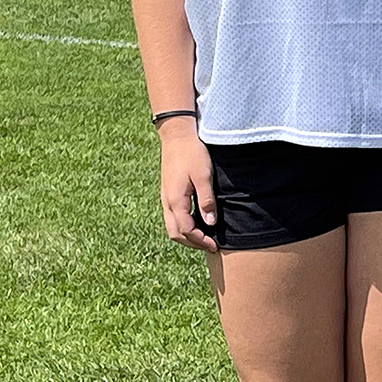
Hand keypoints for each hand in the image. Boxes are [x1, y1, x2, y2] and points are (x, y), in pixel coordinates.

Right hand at [158, 119, 216, 251]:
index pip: (186, 231)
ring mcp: (165, 198)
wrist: (177, 136)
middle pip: (175, 233)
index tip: (215, 245)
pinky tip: (197, 222)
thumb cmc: (192, 153)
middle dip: (192, 243)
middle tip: (210, 245)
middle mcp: (167, 202)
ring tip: (205, 237)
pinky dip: (183, 225)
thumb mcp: (203, 176)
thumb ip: (206, 200)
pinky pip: (172, 217)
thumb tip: (210, 223)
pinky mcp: (168, 193)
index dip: (200, 241)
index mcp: (176, 200)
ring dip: (187, 236)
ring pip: (172, 226)